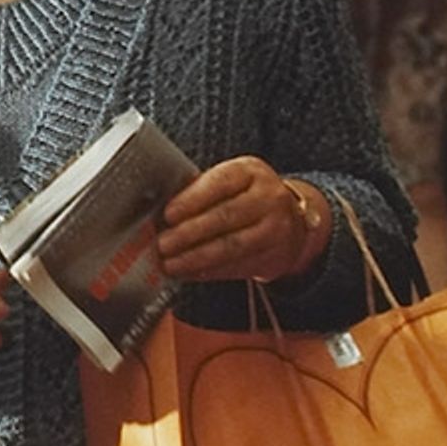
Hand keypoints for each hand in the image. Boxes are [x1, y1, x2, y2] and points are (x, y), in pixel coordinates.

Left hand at [157, 159, 330, 283]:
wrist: (290, 221)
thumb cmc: (244, 198)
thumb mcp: (228, 182)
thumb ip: (198, 191)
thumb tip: (157, 210)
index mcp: (250, 171)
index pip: (220, 183)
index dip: (191, 200)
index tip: (167, 215)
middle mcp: (269, 197)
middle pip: (225, 216)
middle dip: (189, 233)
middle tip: (163, 244)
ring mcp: (277, 228)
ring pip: (232, 246)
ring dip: (196, 258)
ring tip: (171, 264)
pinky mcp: (276, 256)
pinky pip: (238, 266)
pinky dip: (209, 272)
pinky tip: (189, 273)